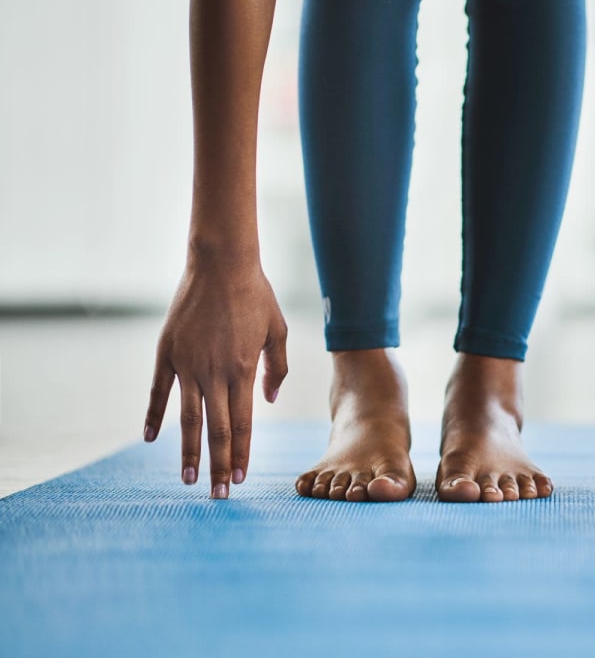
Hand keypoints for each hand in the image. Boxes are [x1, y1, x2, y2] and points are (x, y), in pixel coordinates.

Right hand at [143, 259, 287, 498]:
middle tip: (219, 495)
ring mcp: (187, 364)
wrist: (221, 263)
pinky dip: (154, 416)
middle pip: (217, 430)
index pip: (244, 424)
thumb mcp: (278, 330)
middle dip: (220, 466)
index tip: (242, 478)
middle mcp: (214, 373)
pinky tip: (151, 440)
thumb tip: (267, 399)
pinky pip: (158, 392)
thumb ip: (277, 367)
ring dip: (188, 452)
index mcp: (243, 370)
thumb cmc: (255, 295)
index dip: (243, 454)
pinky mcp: (166, 353)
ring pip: (187, 419)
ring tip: (189, 480)